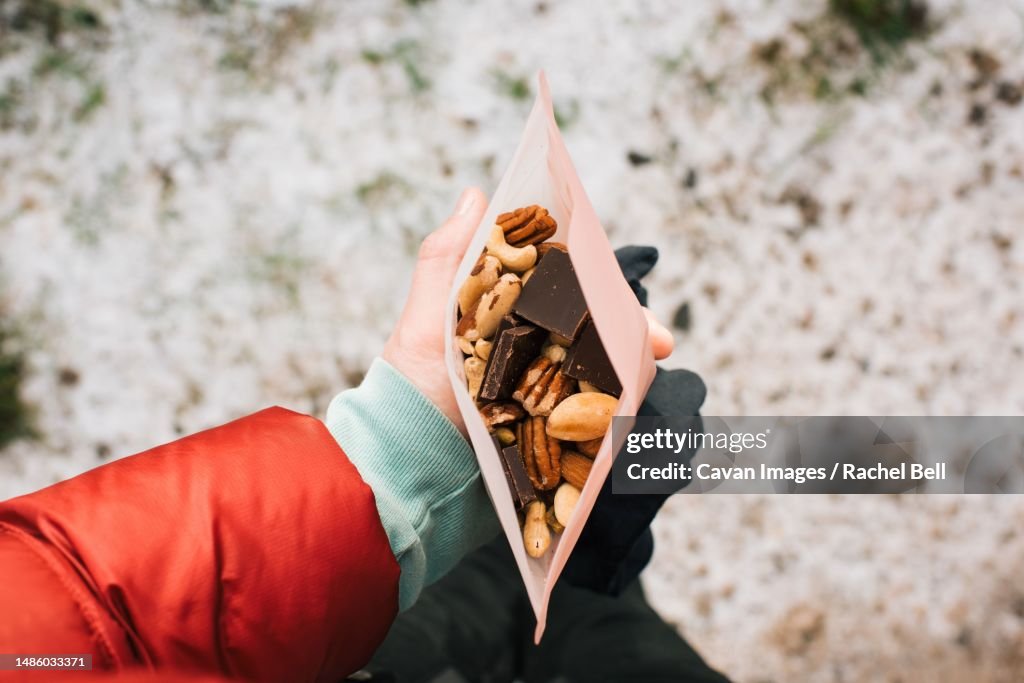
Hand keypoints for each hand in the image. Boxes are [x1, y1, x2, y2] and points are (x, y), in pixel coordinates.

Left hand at [383, 188, 674, 432]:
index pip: (566, 290)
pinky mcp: (550, 436)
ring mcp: (544, 395)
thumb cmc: (410, 386)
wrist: (404, 462)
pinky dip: (614, 414)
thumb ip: (446, 259)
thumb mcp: (425, 319)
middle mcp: (532, 351)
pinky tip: (630, 412)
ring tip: (650, 376)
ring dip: (632, 371)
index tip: (624, 290)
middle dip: (632, 332)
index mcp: (509, 316)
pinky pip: (592, 421)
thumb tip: (477, 195)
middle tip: (660, 342)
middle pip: (594, 332)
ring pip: (602, 374)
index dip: (601, 286)